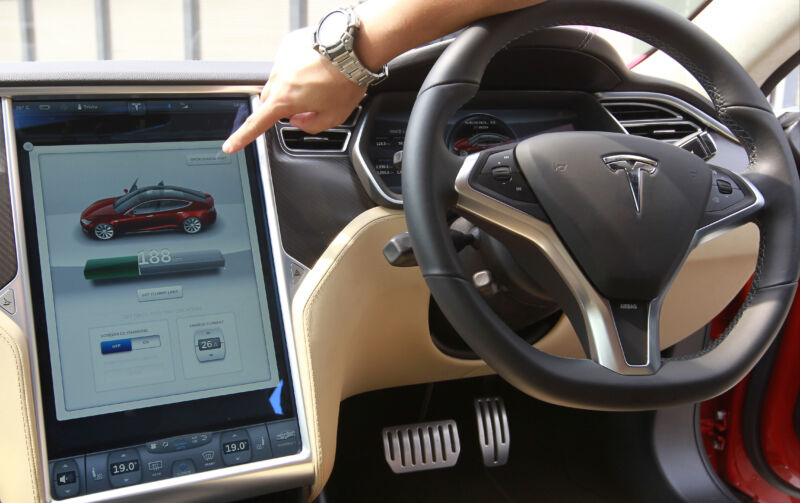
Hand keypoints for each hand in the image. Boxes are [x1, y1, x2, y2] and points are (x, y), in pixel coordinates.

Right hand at [222, 28, 365, 153]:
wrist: (352, 49)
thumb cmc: (345, 82)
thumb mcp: (333, 117)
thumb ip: (310, 126)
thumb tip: (299, 121)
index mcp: (285, 100)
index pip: (257, 124)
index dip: (242, 138)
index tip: (229, 146)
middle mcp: (278, 79)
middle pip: (270, 102)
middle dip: (283, 109)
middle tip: (307, 108)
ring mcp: (281, 61)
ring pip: (279, 83)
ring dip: (293, 88)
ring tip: (319, 84)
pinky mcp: (288, 47)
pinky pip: (287, 65)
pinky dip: (298, 70)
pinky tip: (317, 69)